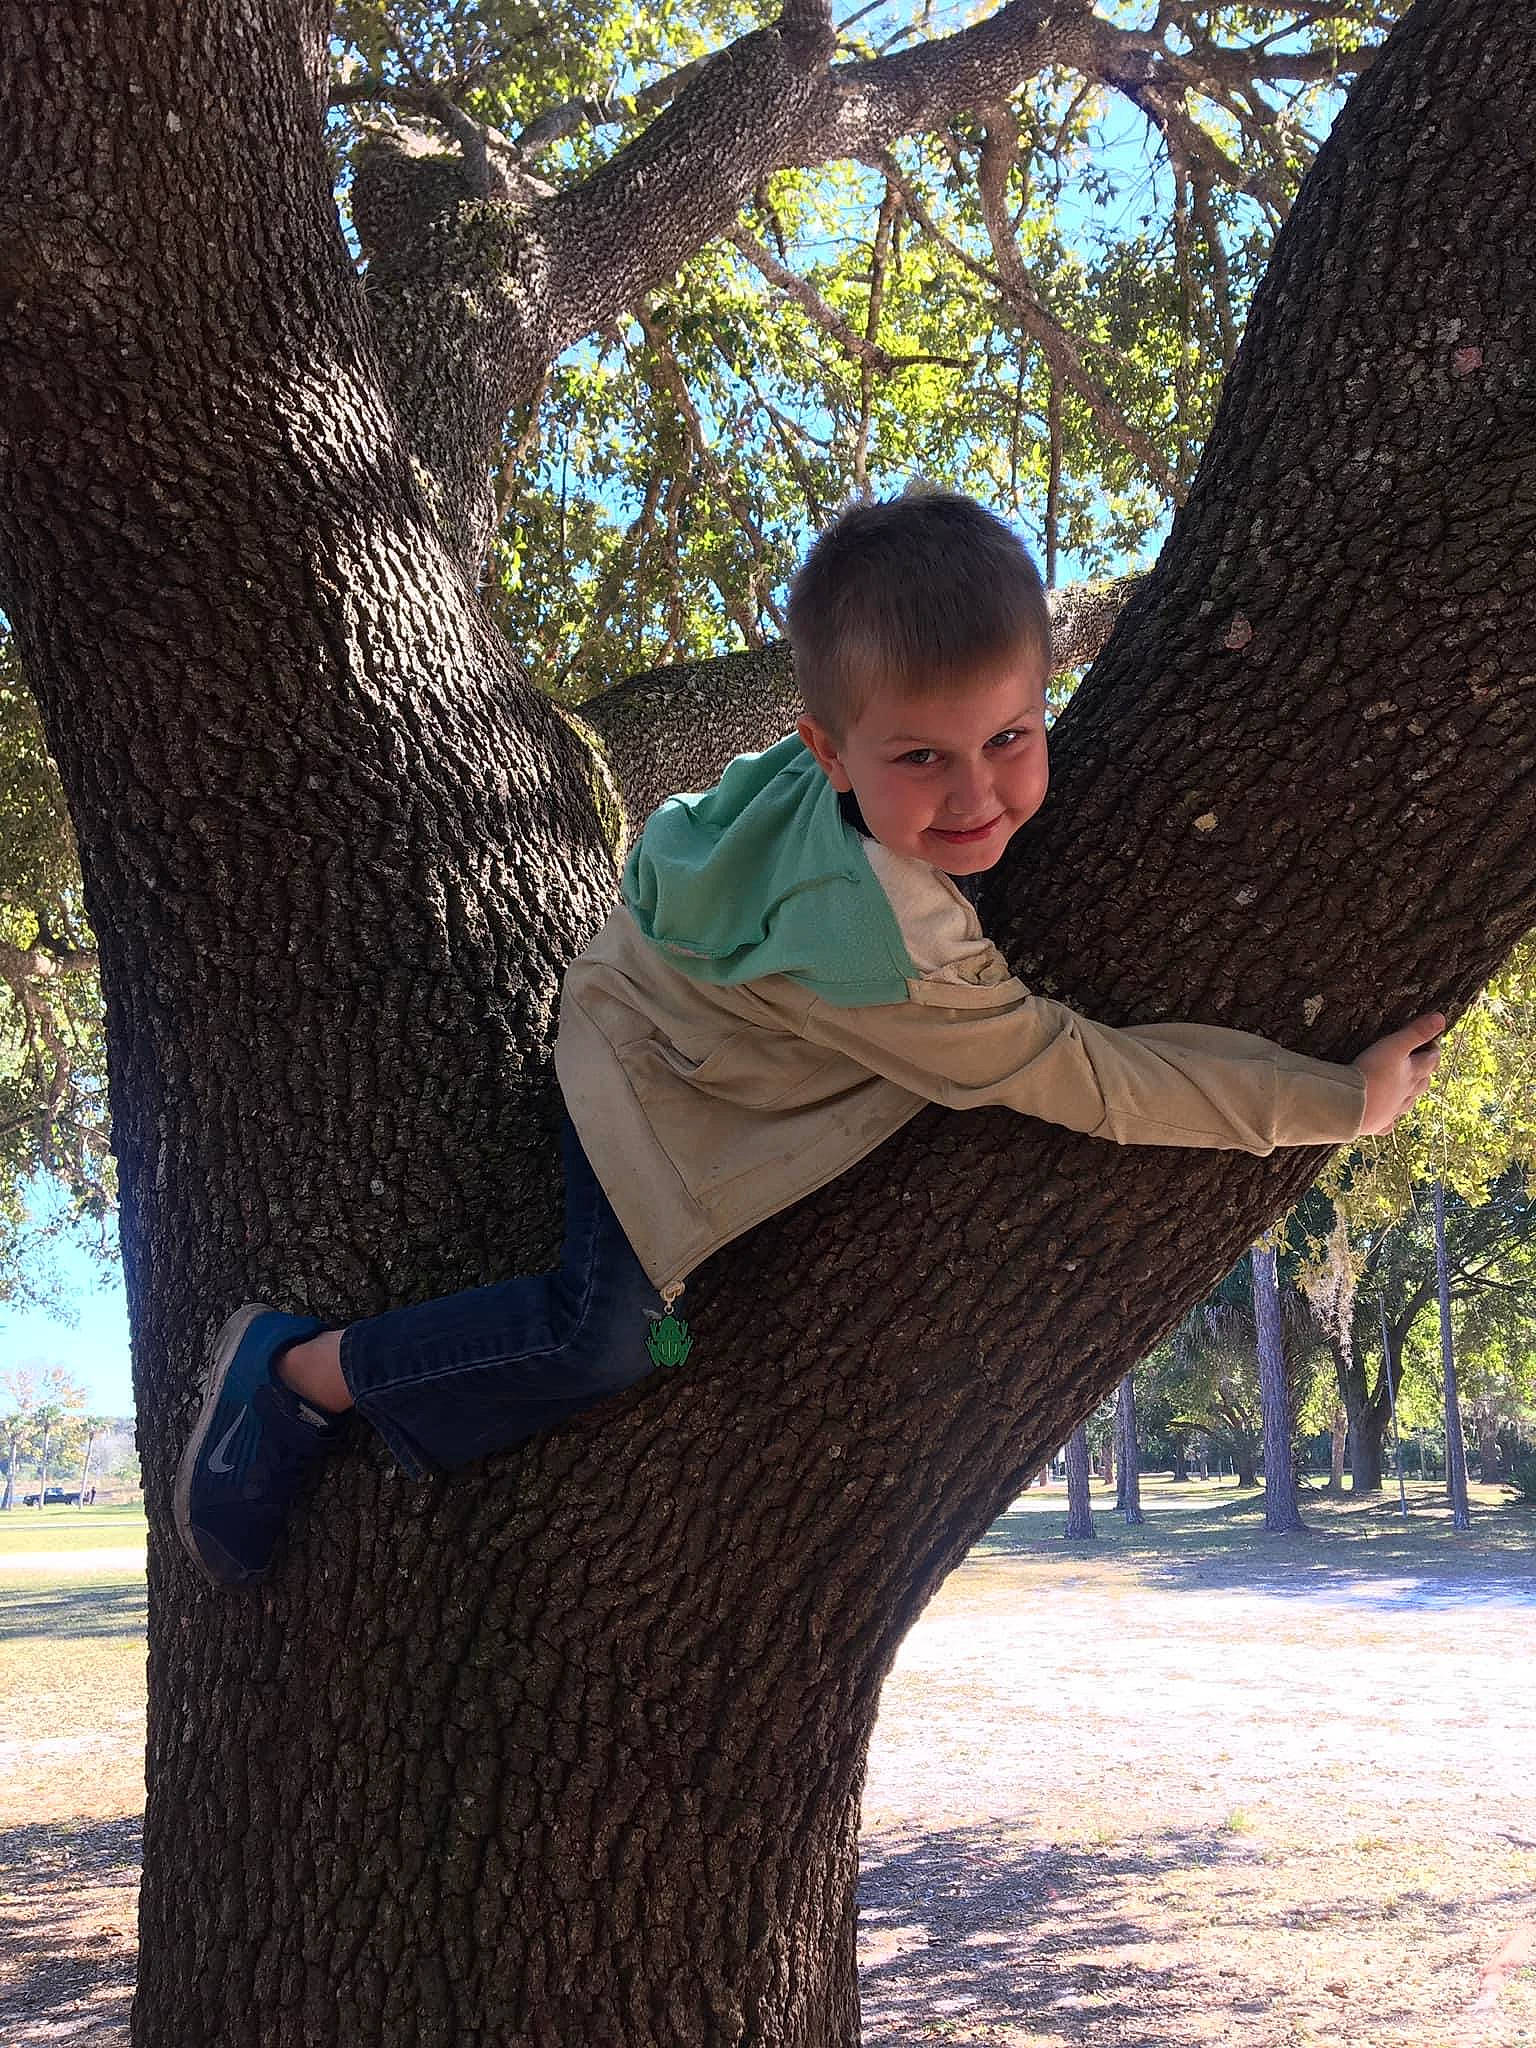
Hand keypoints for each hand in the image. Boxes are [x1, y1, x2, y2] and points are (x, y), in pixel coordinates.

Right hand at [1354, 1012, 1445, 1134]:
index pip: (1429, 1061)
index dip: (1433, 1052)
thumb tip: (1440, 1018)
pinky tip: (1388, 1120)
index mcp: (1411, 1075)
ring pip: (1408, 1103)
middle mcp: (1406, 1094)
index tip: (1433, 1045)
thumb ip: (1416, 1032)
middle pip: (1422, 1084)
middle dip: (1425, 1074)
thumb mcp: (1394, 1046)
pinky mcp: (1377, 1123)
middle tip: (1424, 1066)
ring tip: (1408, 1091)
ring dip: (1410, 1096)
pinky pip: (1387, 1124)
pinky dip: (1390, 1120)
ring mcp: (1393, 1110)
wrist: (1351, 1104)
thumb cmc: (1371, 1073)